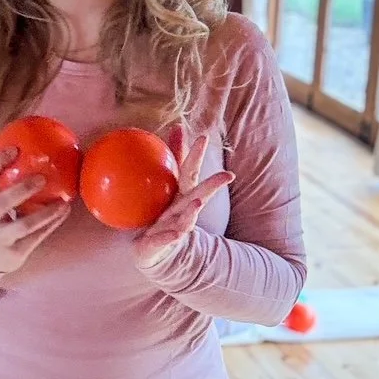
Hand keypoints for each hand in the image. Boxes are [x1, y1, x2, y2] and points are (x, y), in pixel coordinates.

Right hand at [0, 146, 71, 274]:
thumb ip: (4, 178)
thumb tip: (33, 146)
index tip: (15, 148)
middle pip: (1, 203)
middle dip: (21, 190)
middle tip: (42, 178)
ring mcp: (0, 237)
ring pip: (23, 225)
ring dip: (45, 214)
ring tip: (63, 202)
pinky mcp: (15, 252)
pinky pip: (36, 238)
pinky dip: (52, 224)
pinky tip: (64, 211)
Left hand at [133, 123, 232, 271]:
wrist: (151, 251)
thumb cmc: (159, 216)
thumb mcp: (162, 188)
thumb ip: (170, 160)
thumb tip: (176, 127)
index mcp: (181, 195)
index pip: (189, 172)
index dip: (195, 155)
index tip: (203, 137)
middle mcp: (182, 211)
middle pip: (198, 196)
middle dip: (212, 186)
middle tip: (227, 176)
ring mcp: (174, 228)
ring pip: (186, 220)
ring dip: (192, 212)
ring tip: (198, 203)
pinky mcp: (161, 244)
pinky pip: (165, 241)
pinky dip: (170, 237)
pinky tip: (175, 234)